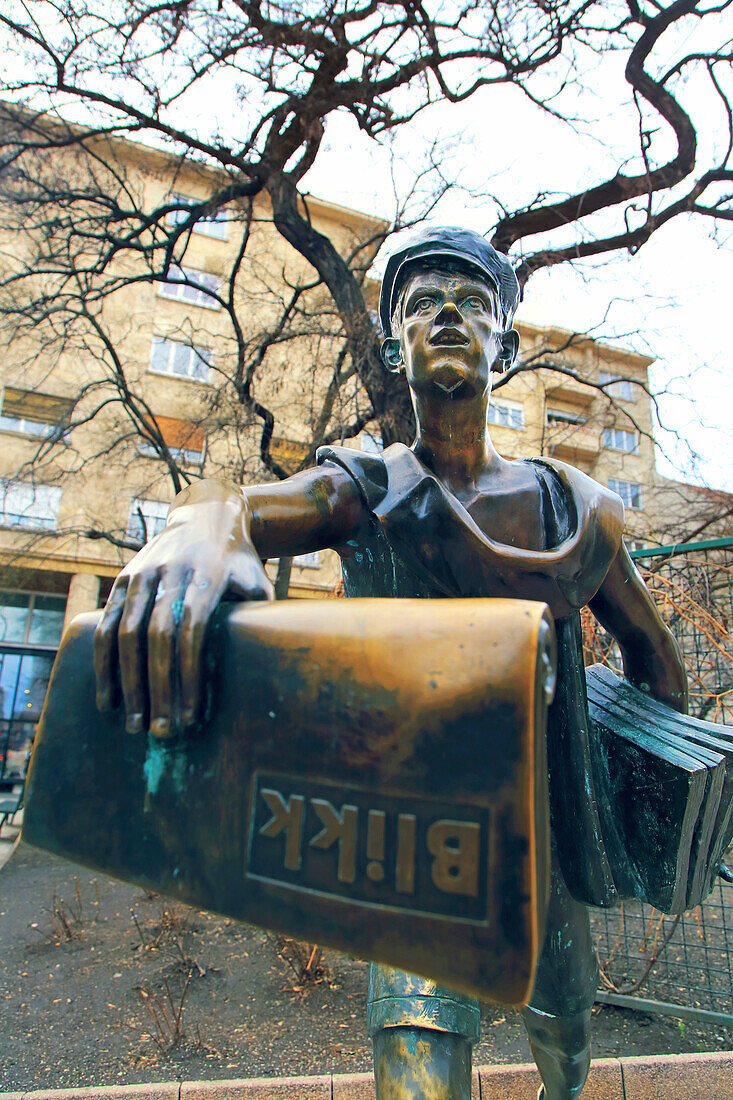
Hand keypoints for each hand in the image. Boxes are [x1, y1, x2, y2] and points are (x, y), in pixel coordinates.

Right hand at [94, 487, 273, 737]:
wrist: (206, 515)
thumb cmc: (239, 562)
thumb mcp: (256, 582)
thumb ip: (259, 621)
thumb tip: (274, 673)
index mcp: (207, 576)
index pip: (192, 630)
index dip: (189, 675)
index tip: (191, 715)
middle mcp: (170, 574)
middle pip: (156, 638)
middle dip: (158, 689)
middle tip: (162, 732)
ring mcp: (142, 576)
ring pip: (125, 635)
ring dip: (127, 684)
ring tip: (135, 724)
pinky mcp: (122, 580)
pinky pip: (106, 626)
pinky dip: (103, 664)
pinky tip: (107, 699)